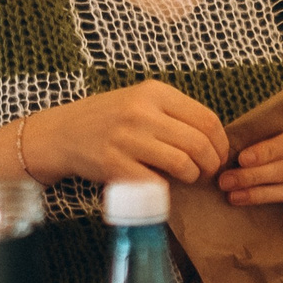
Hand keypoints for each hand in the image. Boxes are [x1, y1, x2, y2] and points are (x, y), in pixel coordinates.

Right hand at [30, 80, 229, 185]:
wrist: (61, 133)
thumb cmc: (107, 119)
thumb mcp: (139, 100)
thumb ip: (173, 112)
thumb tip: (215, 138)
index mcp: (153, 92)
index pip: (207, 118)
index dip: (221, 143)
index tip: (218, 155)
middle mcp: (140, 112)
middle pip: (199, 143)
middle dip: (211, 164)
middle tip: (206, 173)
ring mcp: (125, 138)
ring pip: (183, 164)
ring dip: (192, 177)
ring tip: (187, 179)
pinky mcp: (113, 165)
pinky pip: (156, 182)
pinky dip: (166, 189)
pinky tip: (162, 185)